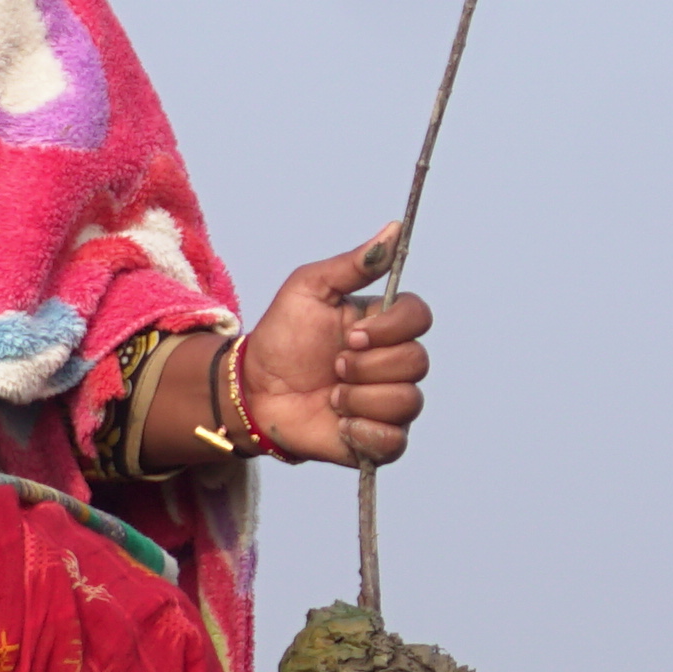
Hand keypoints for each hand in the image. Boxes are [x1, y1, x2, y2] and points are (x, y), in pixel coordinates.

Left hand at [234, 228, 431, 466]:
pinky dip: (364, 432)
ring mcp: (388, 403)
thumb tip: (394, 228)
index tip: (352, 334)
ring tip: (330, 396)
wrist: (252, 390)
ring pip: (407, 402)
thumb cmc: (281, 337)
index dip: (390, 328)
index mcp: (383, 326)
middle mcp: (393, 363)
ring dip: (360, 398)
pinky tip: (338, 423)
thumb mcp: (309, 288)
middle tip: (332, 366)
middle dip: (367, 366)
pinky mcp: (377, 441)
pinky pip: (395, 442)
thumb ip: (352, 263)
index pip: (420, 318)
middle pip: (417, 362)